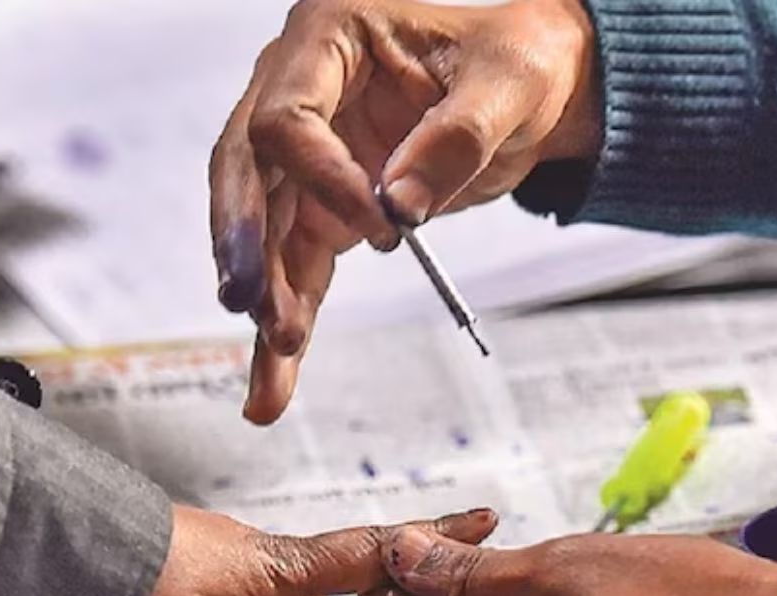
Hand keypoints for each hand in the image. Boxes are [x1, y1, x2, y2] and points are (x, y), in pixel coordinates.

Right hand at [210, 0, 599, 424]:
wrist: (531, 90)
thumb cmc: (518, 58)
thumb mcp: (510, 81)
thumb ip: (457, 138)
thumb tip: (399, 206)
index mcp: (331, 37)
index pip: (287, 115)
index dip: (320, 177)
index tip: (379, 226)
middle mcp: (300, 92)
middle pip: (246, 172)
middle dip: (245, 243)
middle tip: (250, 304)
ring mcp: (307, 158)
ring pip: (263, 232)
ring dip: (266, 299)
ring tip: (274, 365)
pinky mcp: (323, 209)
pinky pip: (295, 268)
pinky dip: (289, 320)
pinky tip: (276, 378)